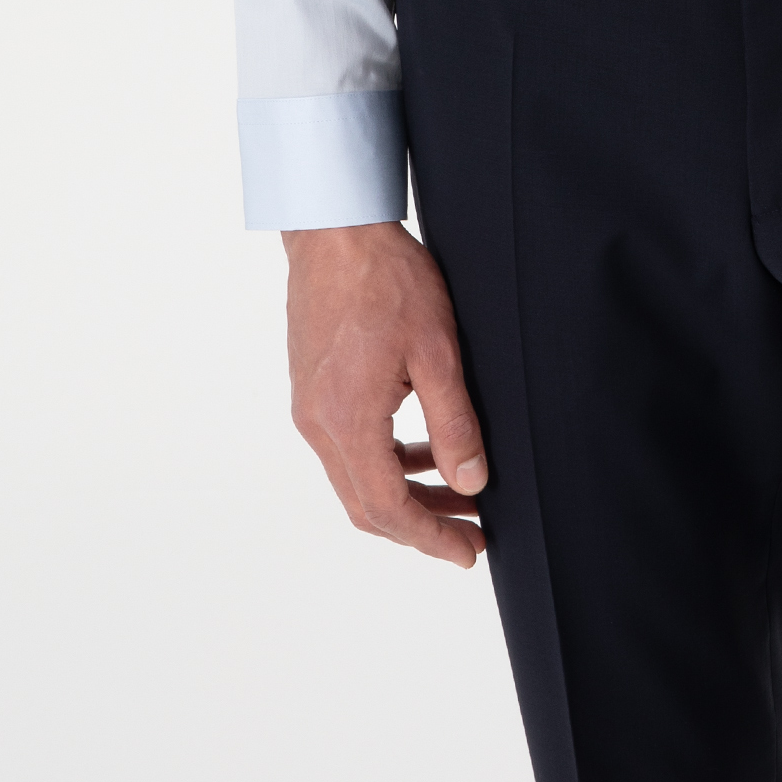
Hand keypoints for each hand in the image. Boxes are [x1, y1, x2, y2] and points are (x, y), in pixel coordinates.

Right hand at [283, 221, 487, 568]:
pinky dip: (384, 460)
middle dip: (421, 525)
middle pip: (366, 505)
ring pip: (355, 477)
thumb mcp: (437, 350)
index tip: (469, 551)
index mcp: (348, 421)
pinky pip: (346, 446)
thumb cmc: (386, 279)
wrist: (335, 229)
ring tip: (457, 491)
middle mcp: (318, 424)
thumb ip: (455, 422)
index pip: (387, 509)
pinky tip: (420, 447)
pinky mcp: (311, 387)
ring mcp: (309, 406)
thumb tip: (470, 483)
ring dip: (404, 493)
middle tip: (471, 534)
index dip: (431, 538)